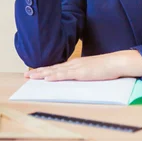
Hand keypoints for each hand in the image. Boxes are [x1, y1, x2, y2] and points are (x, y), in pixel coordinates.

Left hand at [24, 50, 141, 80]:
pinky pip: (64, 75)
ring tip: (30, 76)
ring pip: (55, 71)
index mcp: (76, 64)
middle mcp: (73, 64)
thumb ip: (83, 72)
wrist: (116, 62)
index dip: (45, 70)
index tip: (35, 72)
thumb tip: (78, 77)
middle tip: (26, 74)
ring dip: (42, 74)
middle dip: (38, 71)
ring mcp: (76, 68)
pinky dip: (54, 76)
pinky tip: (47, 78)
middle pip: (53, 68)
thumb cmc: (107, 67)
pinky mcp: (80, 73)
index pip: (57, 67)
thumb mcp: (92, 69)